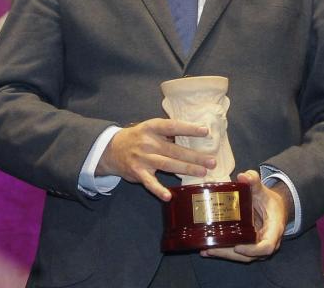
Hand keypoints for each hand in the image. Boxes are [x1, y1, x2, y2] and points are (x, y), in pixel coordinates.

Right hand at [96, 118, 214, 200]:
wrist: (111, 149)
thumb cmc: (137, 138)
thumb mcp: (150, 129)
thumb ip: (167, 133)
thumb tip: (192, 137)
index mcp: (152, 128)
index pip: (173, 127)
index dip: (189, 129)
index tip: (205, 131)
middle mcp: (148, 142)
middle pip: (175, 150)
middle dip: (195, 156)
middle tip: (212, 161)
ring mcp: (142, 158)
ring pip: (168, 164)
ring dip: (186, 169)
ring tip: (202, 173)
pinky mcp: (138, 172)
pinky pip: (150, 183)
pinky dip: (158, 190)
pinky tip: (169, 196)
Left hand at [202, 171, 290, 261]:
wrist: (273, 208)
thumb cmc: (269, 200)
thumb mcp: (263, 190)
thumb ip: (254, 181)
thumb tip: (243, 176)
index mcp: (274, 229)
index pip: (267, 247)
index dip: (252, 250)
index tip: (237, 248)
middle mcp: (267, 242)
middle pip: (250, 256)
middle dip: (230, 254)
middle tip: (211, 249)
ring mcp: (257, 247)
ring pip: (242, 257)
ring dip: (224, 255)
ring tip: (206, 251)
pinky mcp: (249, 246)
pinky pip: (237, 253)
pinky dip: (223, 252)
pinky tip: (207, 250)